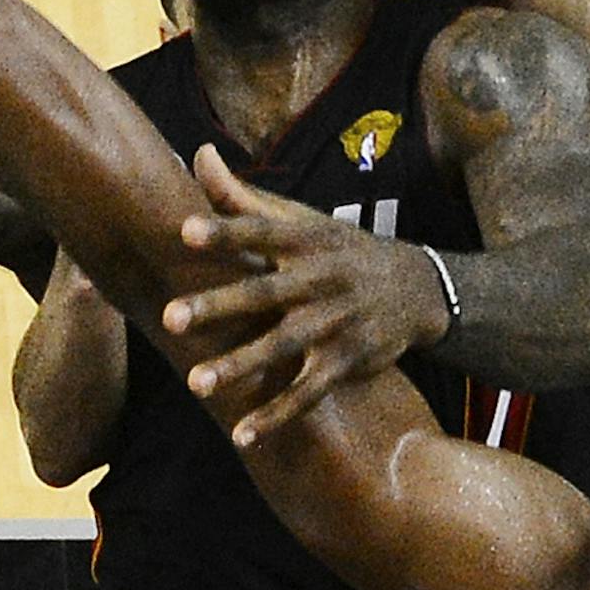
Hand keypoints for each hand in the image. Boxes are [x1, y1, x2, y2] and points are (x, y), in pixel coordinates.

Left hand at [165, 146, 450, 445]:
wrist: (418, 289)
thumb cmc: (337, 249)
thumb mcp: (300, 219)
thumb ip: (242, 196)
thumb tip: (198, 153)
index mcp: (304, 239)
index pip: (260, 230)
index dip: (224, 230)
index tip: (184, 232)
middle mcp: (320, 279)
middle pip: (264, 293)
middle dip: (219, 306)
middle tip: (170, 318)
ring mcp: (336, 322)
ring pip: (284, 347)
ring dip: (241, 366)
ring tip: (196, 383)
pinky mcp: (347, 361)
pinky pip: (309, 393)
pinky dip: (277, 416)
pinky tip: (242, 436)